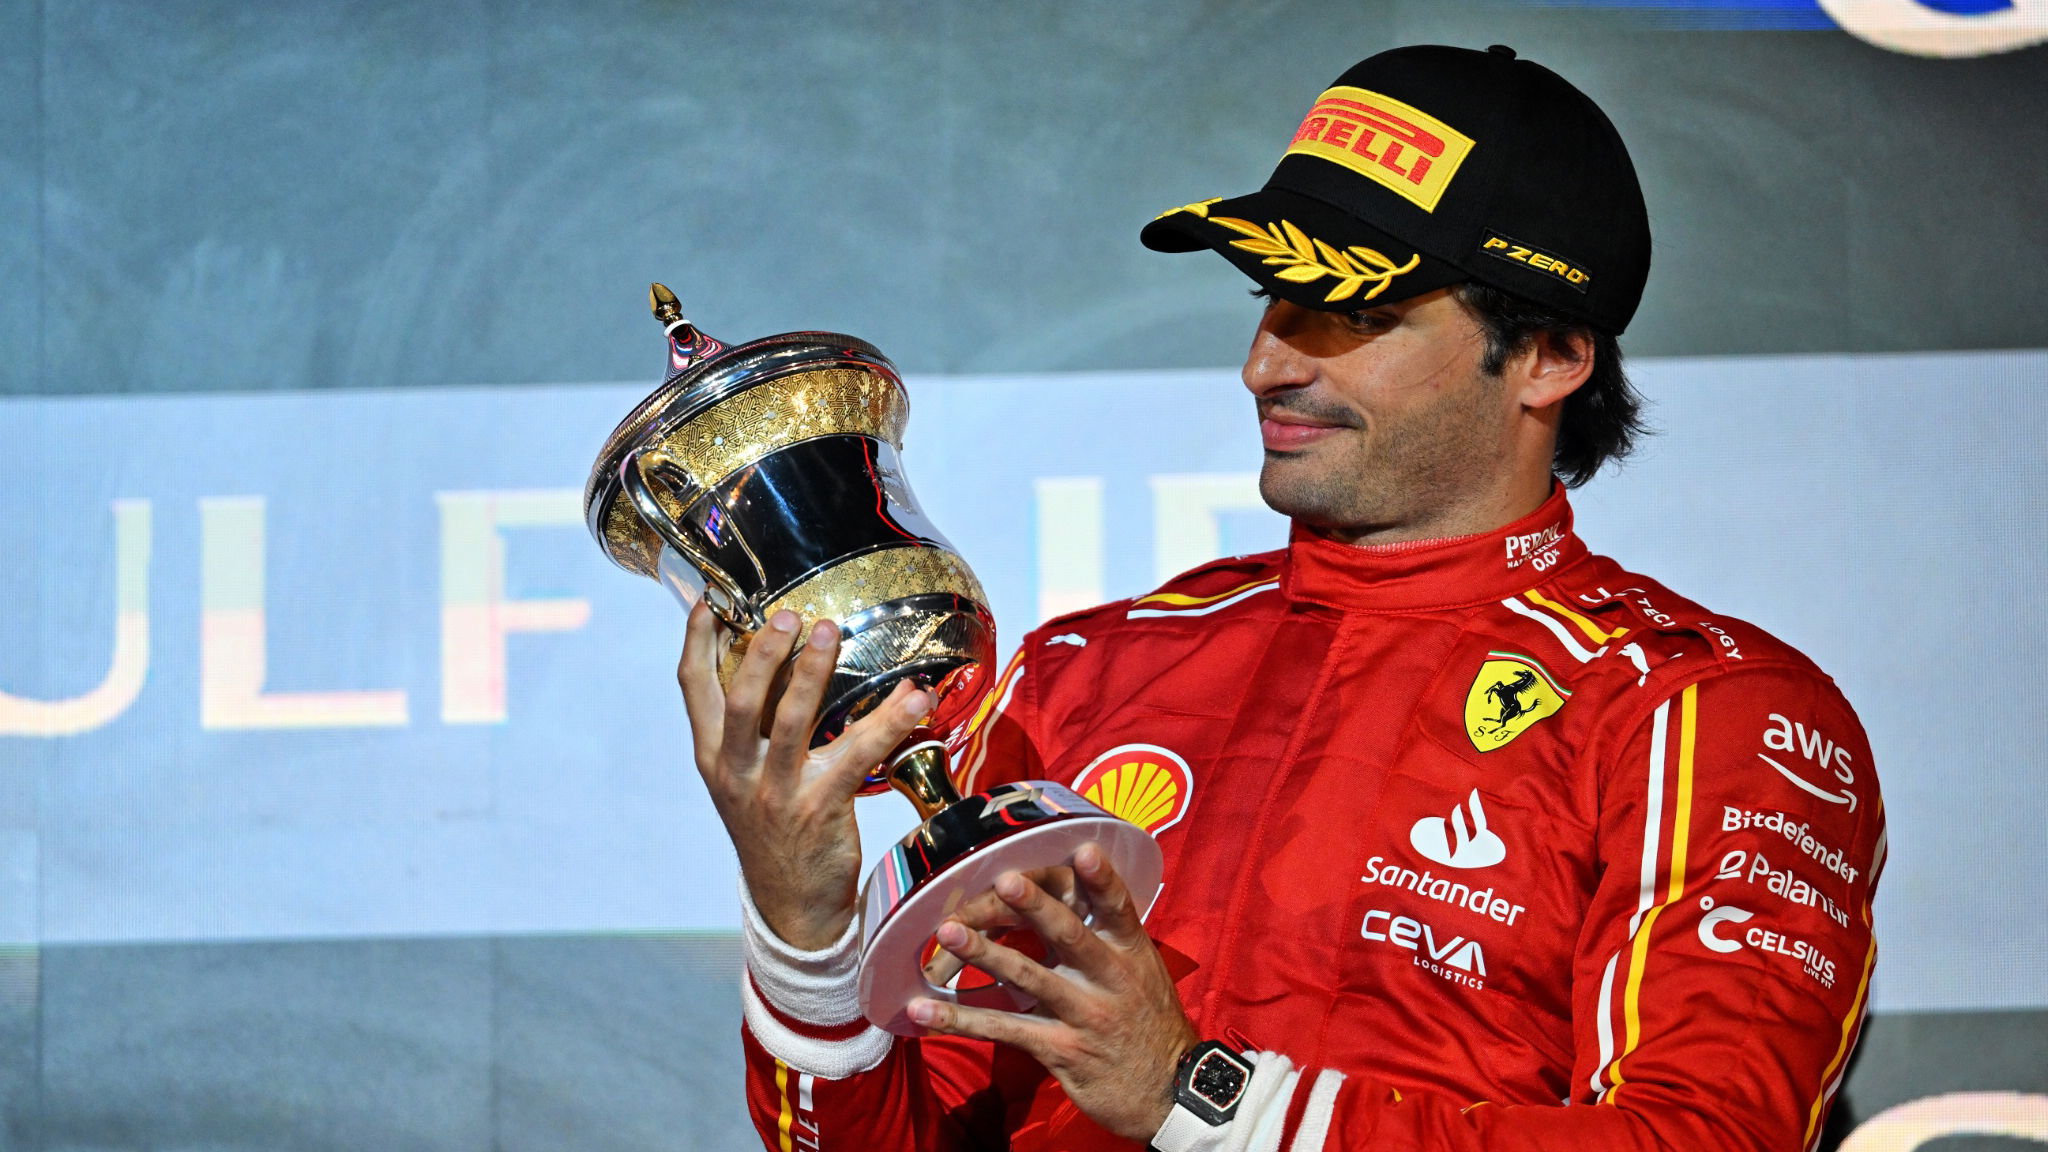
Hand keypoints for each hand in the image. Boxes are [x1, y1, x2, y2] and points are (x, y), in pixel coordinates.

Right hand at [678, 601, 930, 950]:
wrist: (792, 906)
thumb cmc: (773, 831)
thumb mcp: (743, 782)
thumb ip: (750, 731)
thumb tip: (774, 663)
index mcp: (713, 759)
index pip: (694, 690)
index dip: (698, 643)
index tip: (709, 601)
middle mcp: (736, 773)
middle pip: (741, 701)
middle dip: (763, 653)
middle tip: (788, 616)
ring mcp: (776, 793)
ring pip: (790, 721)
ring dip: (814, 673)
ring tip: (830, 632)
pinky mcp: (820, 808)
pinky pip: (856, 754)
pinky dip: (889, 721)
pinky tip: (915, 697)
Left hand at [907, 842, 1197, 1141]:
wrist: (1170, 1092)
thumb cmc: (1148, 1021)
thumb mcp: (1142, 972)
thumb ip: (1107, 935)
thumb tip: (1071, 887)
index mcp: (1131, 952)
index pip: (1117, 908)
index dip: (1102, 880)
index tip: (1083, 850)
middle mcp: (1110, 978)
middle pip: (1069, 935)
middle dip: (1035, 906)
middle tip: (1004, 879)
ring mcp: (1084, 1014)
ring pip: (1029, 977)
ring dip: (984, 953)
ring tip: (948, 932)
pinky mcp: (1061, 1050)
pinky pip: (1005, 1030)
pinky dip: (960, 1020)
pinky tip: (923, 1012)